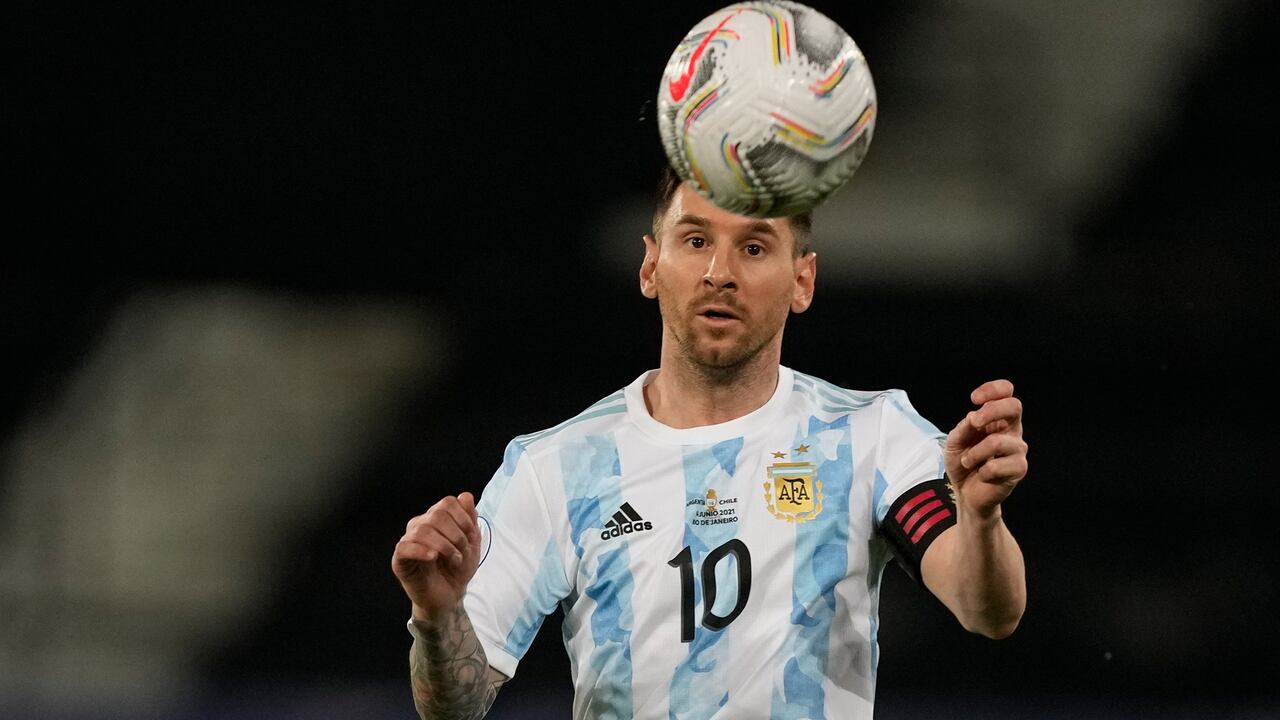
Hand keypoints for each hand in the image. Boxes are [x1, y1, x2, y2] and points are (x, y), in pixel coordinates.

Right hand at [392, 492, 483, 623]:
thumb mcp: (471, 543)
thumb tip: (466, 496)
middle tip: (462, 552)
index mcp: (435, 519)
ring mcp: (408, 542)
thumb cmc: (457, 569)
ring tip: (453, 560)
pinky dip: (422, 551)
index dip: (464, 518)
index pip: (448, 502)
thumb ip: (470, 519)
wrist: (450, 597)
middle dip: (456, 534)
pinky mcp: (399, 560)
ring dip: (445, 546)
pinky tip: (433, 558)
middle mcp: (419, 526)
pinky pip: (404, 547)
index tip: (471, 536)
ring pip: (422, 530)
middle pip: (437, 514)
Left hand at [943, 380, 1027, 519]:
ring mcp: (1018, 449)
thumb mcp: (954, 442)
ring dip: (974, 453)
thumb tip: (975, 416)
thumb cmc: (963, 463)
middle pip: (1015, 406)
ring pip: (998, 441)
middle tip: (974, 422)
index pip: (1007, 393)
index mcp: (998, 419)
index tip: (974, 398)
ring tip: (967, 462)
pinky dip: (982, 471)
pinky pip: (997, 465)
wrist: (966, 494)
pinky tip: (982, 475)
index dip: (993, 389)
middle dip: (991, 411)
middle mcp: (1012, 431)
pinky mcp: (1019, 469)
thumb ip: (964, 428)